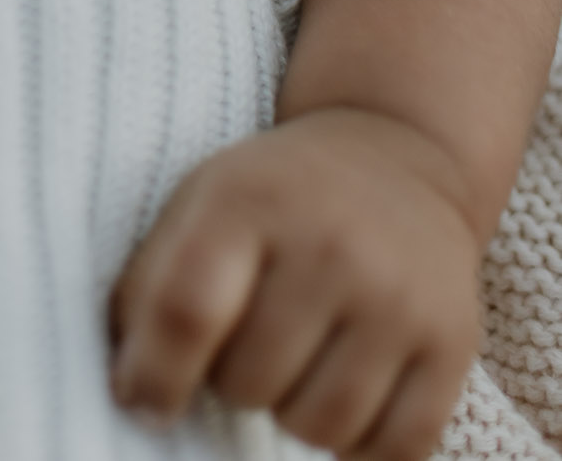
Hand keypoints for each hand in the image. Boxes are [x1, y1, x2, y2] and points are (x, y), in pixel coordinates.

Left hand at [109, 108, 481, 458]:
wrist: (396, 154)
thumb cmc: (272, 195)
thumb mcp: (200, 202)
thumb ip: (151, 287)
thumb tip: (131, 394)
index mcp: (248, 199)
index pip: (188, 309)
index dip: (153, 376)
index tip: (143, 402)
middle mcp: (329, 243)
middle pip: (249, 381)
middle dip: (231, 380)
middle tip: (246, 341)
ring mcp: (398, 294)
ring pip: (318, 426)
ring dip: (291, 414)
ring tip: (293, 362)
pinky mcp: (453, 342)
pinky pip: (394, 450)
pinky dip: (358, 445)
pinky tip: (344, 391)